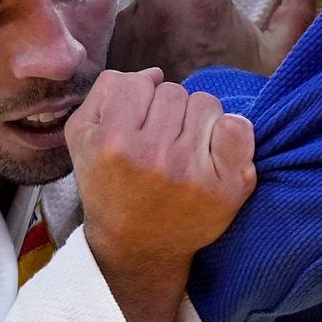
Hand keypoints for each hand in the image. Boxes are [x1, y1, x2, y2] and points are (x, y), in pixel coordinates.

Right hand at [65, 67, 257, 321]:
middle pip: (174, 91)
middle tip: (160, 142)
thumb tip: (154, 73)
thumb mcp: (82, 137)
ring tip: (183, 147)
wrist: (138, 248)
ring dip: (196, 119)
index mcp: (113, 142)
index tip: (135, 125)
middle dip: (167, 111)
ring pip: (205, 103)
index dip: (137, 99)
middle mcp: (153, 157)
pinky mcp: (226, 188)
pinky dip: (229, 131)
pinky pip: (239, 127)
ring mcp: (193, 173)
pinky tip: (212, 151)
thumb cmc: (109, 187)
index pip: (138, 83)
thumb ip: (107, 91)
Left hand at [108, 0, 319, 80]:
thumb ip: (294, 8)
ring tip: (159, 28)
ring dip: (139, 3)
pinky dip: (130, 34)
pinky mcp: (114, 55)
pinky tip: (149, 52)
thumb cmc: (246, 94)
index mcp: (203, 1)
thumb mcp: (278, 53)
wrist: (204, 145)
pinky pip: (116, 28)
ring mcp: (133, 32)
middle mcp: (162, 10)